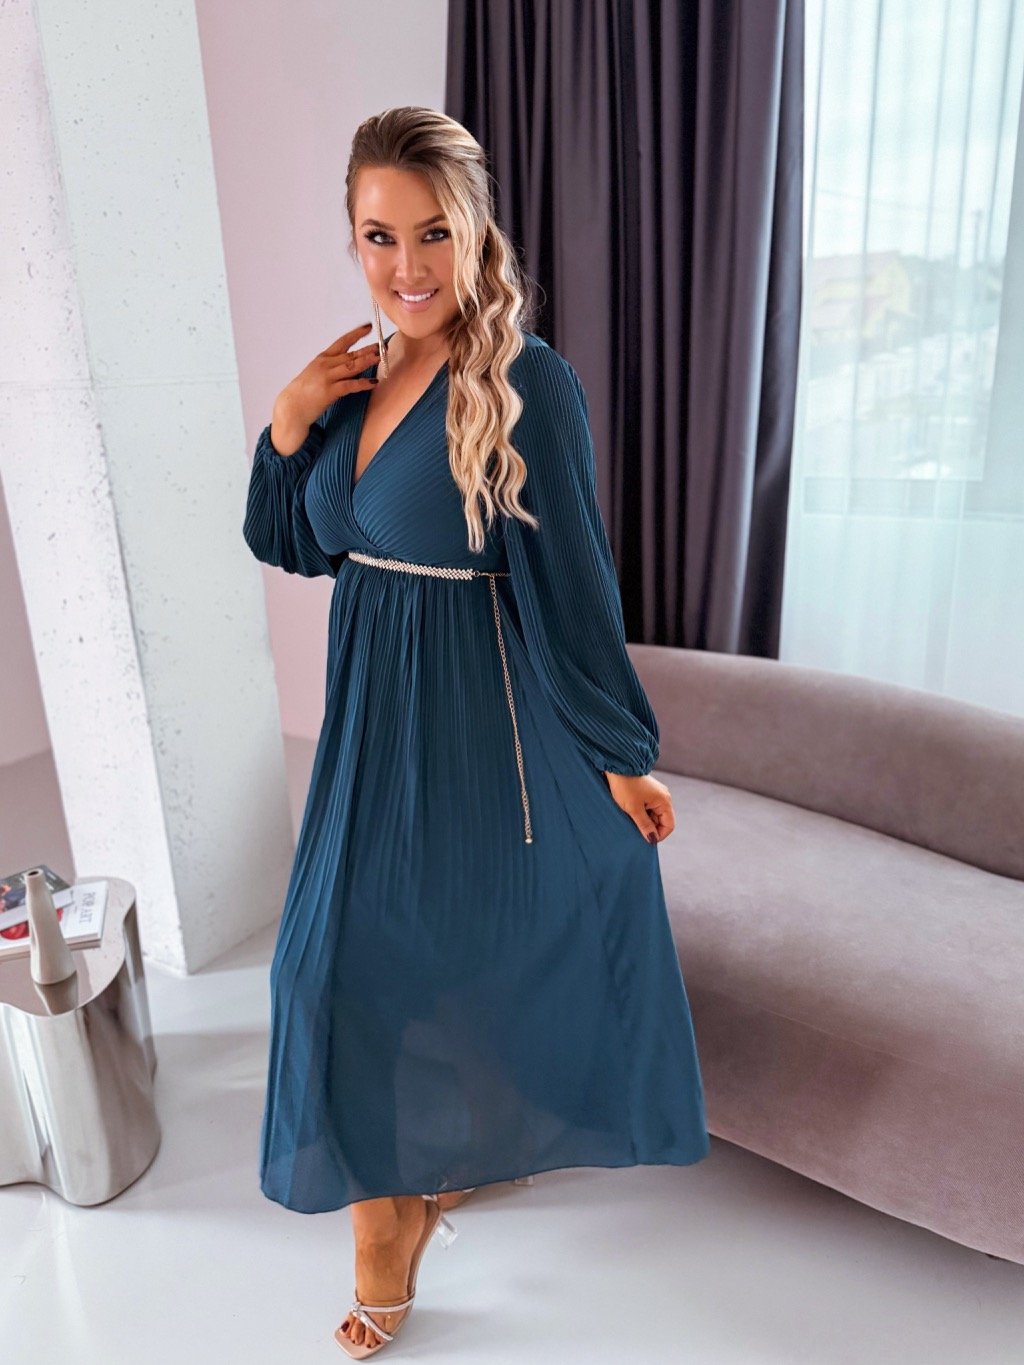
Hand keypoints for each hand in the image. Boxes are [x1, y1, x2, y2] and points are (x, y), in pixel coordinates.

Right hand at [270, 322, 381, 453]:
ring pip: (351, 366)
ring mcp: (327, 377)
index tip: (368, 327)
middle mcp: (325, 365)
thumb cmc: (304, 392)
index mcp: (322, 359)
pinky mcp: (329, 391)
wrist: (292, 407)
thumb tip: (349, 365)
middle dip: (367, 349)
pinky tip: (374, 382)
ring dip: (367, 361)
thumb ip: (331, 368)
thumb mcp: (316, 373)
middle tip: (382, 346)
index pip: (342, 342)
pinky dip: (363, 383)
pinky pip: (350, 385)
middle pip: (350, 354)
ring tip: (380, 358)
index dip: (356, 334)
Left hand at [603, 771, 675, 843]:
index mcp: (664, 801)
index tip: (644, 838)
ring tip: (630, 816)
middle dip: (650, 827)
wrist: (617, 766)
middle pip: (662, 820)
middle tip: (634, 826)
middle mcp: (664, 797)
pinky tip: (631, 810)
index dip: (659, 835)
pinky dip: (641, 812)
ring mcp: (656, 793)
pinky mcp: (648, 791)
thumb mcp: (634, 809)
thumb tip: (652, 839)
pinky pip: (649, 807)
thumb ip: (645, 826)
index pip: (669, 825)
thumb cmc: (625, 786)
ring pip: (654, 814)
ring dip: (644, 819)